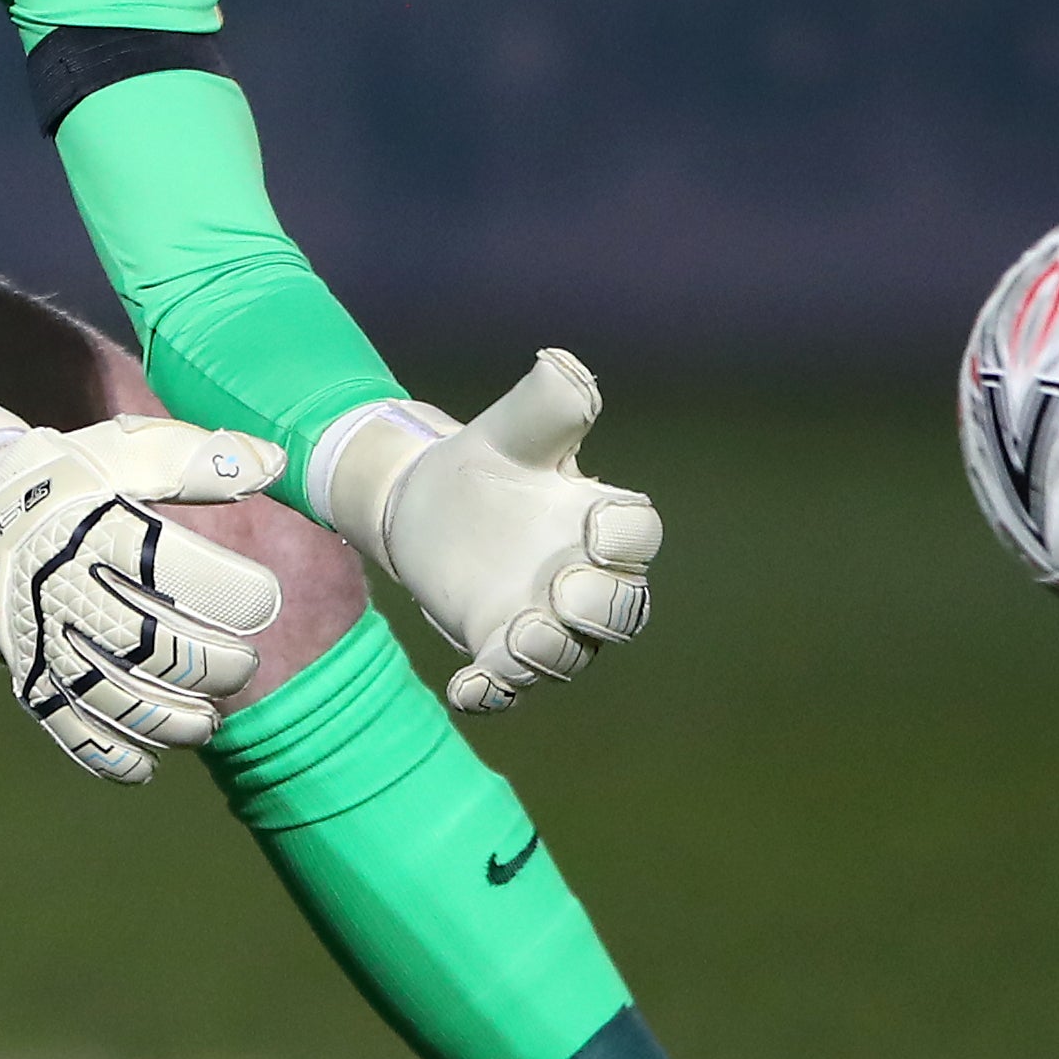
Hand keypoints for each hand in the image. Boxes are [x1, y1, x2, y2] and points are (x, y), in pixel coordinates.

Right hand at [0, 377, 285, 781]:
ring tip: (210, 721)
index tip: (263, 601)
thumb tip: (276, 462)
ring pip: (119, 700)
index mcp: (99, 529)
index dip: (235, 592)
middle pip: (157, 648)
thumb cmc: (71, 476)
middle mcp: (69, 587)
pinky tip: (150, 764)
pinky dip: (112, 757)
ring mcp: (45, 637)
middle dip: (217, 667)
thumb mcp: (129, 449)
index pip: (176, 569)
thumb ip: (201, 460)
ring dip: (176, 723)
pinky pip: (67, 728)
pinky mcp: (28, 670)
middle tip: (243, 665)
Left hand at [317, 351, 659, 713]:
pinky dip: (494, 694)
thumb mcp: (510, 430)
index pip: (637, 534)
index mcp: (597, 518)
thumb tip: (562, 364)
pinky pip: (509, 687)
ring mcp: (542, 619)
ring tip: (517, 635)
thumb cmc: (486, 463)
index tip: (596, 523)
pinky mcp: (496, 648)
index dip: (627, 537)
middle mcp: (583, 577)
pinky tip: (464, 690)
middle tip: (562, 589)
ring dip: (550, 654)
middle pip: (623, 611)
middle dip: (603, 608)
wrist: (422, 501)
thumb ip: (544, 404)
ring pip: (570, 655)